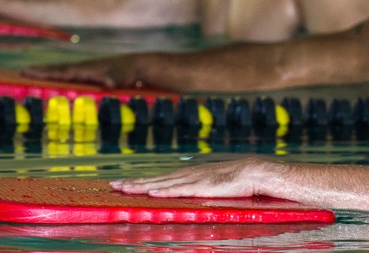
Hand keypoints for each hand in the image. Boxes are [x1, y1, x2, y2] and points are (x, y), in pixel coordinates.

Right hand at [21, 55, 140, 87]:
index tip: (28, 72)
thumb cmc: (129, 72)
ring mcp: (87, 69)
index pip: (62, 71)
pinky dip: (59, 74)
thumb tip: (108, 83)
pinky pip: (70, 73)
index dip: (45, 73)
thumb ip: (114, 79)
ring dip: (48, 72)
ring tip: (31, 74)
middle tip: (21, 71)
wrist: (139, 65)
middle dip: (40, 71)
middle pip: (58, 69)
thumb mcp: (122, 77)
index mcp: (87, 69)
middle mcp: (84, 67)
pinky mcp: (91, 73)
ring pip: (63, 70)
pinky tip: (54, 78)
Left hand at [111, 157, 270, 197]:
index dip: (142, 181)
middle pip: (156, 179)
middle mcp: (188, 175)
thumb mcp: (213, 185)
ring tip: (124, 188)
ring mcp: (194, 180)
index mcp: (190, 174)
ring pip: (163, 184)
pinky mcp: (203, 187)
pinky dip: (165, 191)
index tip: (124, 183)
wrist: (255, 172)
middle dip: (134, 183)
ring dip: (143, 186)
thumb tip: (187, 195)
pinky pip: (180, 190)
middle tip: (113, 185)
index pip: (160, 179)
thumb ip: (199, 188)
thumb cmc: (237, 181)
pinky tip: (152, 193)